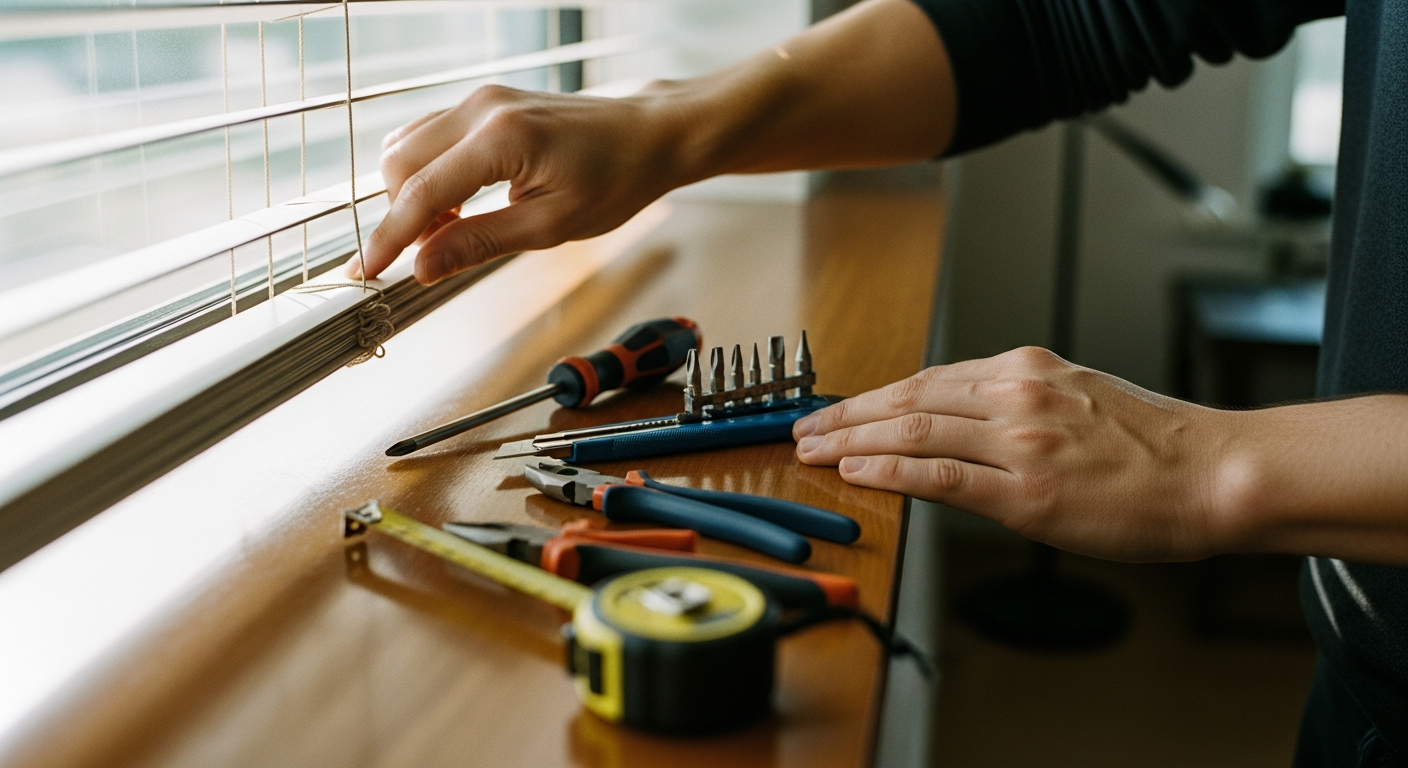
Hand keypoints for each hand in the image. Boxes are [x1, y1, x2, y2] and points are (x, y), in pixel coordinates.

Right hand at [353, 85, 685, 284]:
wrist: (647, 136)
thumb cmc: (615, 179)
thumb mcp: (550, 226)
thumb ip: (480, 243)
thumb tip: (423, 267)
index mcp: (502, 139)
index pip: (420, 193)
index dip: (389, 237)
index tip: (367, 273)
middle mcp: (482, 109)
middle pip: (398, 164)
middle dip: (401, 215)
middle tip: (429, 254)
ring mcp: (481, 100)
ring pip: (407, 146)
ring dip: (413, 194)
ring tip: (451, 228)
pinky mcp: (484, 103)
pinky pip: (430, 136)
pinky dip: (428, 173)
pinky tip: (458, 204)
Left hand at [792, 347, 1236, 561]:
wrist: (1215, 474)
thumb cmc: (1155, 446)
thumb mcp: (1078, 398)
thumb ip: (1016, 402)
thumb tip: (960, 416)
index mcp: (1026, 369)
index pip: (927, 378)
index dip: (872, 396)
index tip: (838, 410)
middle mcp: (1016, 395)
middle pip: (907, 397)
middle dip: (846, 415)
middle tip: (805, 429)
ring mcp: (1019, 442)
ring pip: (914, 430)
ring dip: (853, 441)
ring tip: (814, 451)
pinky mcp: (1027, 492)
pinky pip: (941, 475)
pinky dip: (891, 470)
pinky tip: (857, 471)